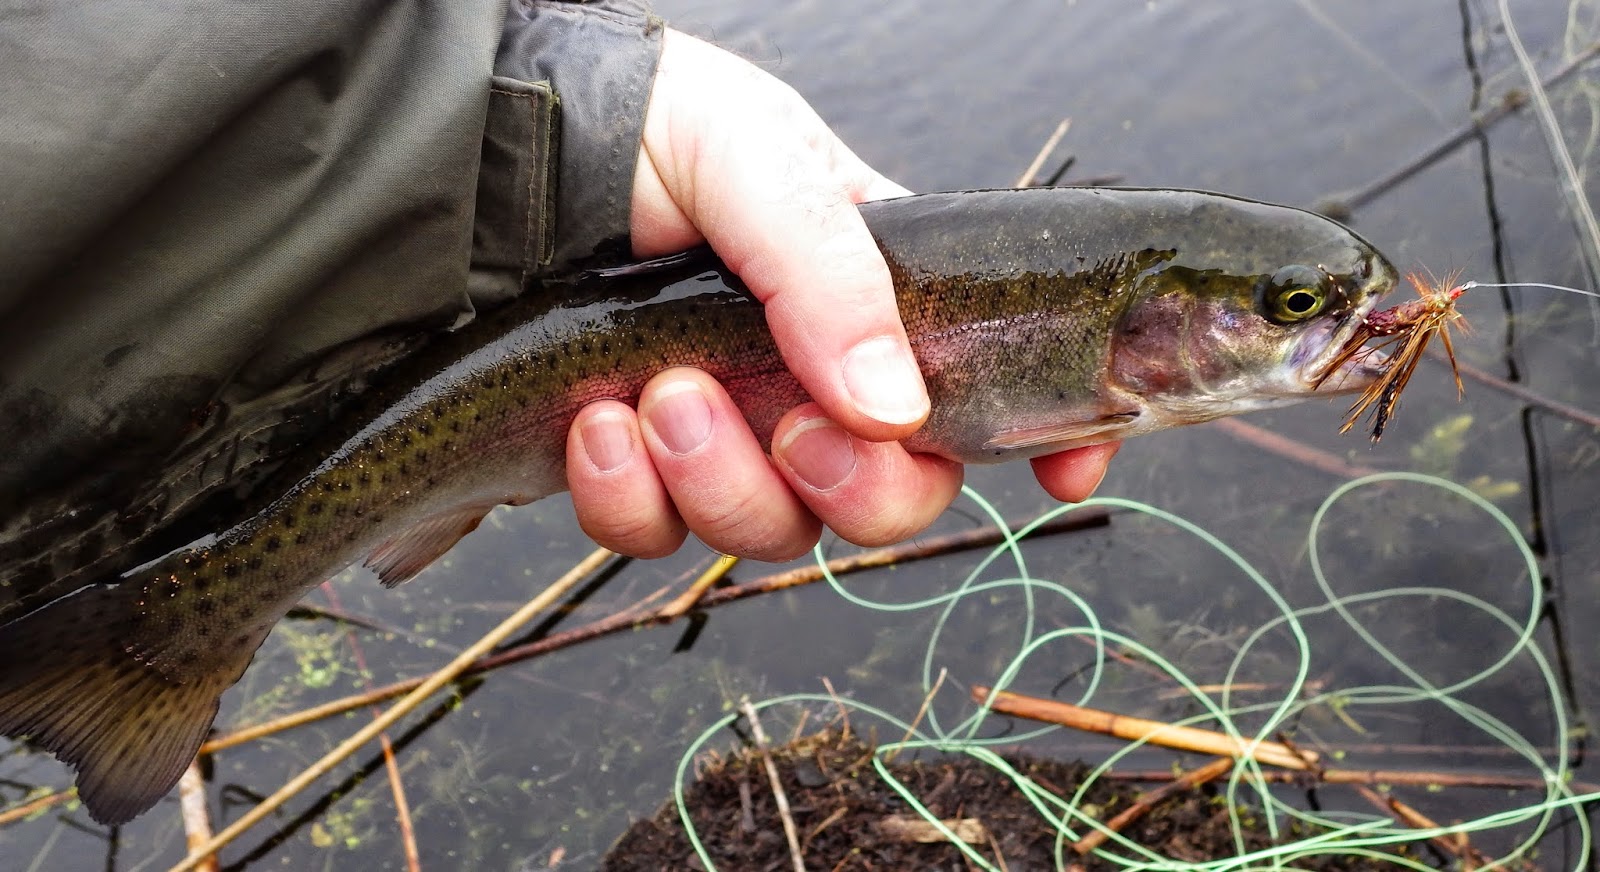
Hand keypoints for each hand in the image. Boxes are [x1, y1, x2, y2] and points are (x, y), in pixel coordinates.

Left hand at [566, 29, 1117, 559]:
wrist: (503, 160)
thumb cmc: (644, 129)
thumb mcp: (758, 158)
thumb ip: (832, 274)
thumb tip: (894, 408)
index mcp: (879, 295)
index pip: (991, 383)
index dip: (1048, 436)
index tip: (1066, 471)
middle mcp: (817, 379)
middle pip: (892, 499)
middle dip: (850, 486)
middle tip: (783, 421)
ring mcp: (731, 433)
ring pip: (776, 534)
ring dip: (720, 482)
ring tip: (662, 394)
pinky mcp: (641, 472)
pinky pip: (659, 538)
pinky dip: (628, 498)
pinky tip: (597, 425)